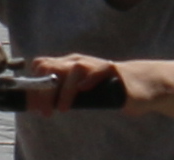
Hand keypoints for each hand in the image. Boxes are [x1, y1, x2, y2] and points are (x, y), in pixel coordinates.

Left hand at [24, 58, 138, 113]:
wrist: (140, 84)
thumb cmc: (108, 90)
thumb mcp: (81, 92)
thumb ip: (64, 95)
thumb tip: (41, 106)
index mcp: (67, 65)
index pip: (41, 65)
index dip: (34, 84)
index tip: (34, 106)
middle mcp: (77, 61)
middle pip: (51, 67)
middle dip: (44, 90)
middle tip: (45, 112)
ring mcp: (94, 64)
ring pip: (72, 69)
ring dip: (64, 90)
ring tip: (63, 109)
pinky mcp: (112, 70)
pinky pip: (98, 70)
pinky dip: (89, 78)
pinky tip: (83, 89)